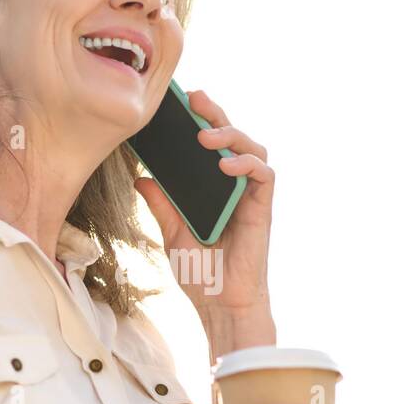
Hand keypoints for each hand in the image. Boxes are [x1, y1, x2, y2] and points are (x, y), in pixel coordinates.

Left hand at [132, 89, 274, 317]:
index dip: (199, 119)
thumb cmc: (200, 272)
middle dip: (215, 113)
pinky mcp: (262, 208)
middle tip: (195, 99)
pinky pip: (263, 174)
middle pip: (232, 136)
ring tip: (205, 136)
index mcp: (212, 187)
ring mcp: (249, 195)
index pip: (210, 144)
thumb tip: (140, 177)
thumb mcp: (172, 232)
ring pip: (252, 147)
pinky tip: (225, 165)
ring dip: (231, 135)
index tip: (180, 102)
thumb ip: (161, 204)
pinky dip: (246, 163)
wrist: (220, 304)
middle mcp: (234, 186)